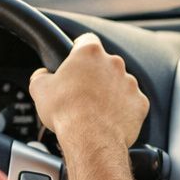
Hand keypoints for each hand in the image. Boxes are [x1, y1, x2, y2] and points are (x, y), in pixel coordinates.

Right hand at [27, 33, 148, 152]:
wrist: (90, 139)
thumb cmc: (66, 112)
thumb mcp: (39, 89)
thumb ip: (41, 76)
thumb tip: (42, 75)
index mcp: (90, 53)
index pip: (86, 41)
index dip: (79, 50)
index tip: (75, 60)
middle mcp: (114, 63)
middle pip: (104, 64)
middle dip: (95, 75)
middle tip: (81, 92)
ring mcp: (130, 82)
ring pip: (119, 83)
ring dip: (110, 92)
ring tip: (95, 110)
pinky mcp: (140, 102)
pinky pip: (131, 103)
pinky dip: (123, 110)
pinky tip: (109, 119)